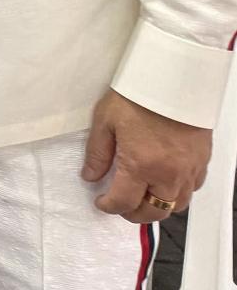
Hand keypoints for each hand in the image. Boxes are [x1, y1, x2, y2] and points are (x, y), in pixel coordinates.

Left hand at [82, 89, 210, 222]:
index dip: (109, 206)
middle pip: (154, 212)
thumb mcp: (105, 121)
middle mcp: (168, 174)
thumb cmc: (137, 96)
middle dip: (134, 214)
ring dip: (158, 207)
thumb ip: (97, 153)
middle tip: (120, 205)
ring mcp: (189, 169)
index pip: (124, 202)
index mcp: (140, 165)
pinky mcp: (202, 160)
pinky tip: (165, 182)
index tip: (101, 201)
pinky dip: (177, 193)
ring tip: (142, 196)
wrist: (175, 78)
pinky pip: (192, 189)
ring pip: (177, 205)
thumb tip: (90, 176)